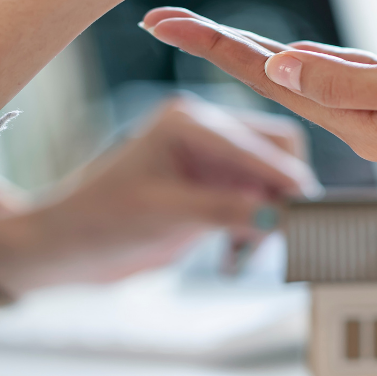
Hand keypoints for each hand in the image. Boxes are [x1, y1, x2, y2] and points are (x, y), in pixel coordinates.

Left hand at [0, 95, 318, 292]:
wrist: (66, 245)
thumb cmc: (99, 221)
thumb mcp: (164, 215)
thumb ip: (224, 211)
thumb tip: (278, 217)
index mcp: (188, 121)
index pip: (258, 144)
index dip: (285, 180)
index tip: (310, 213)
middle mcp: (205, 129)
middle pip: (276, 150)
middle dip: (282, 195)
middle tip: (281, 238)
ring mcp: (210, 156)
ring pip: (271, 177)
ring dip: (271, 215)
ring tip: (246, 253)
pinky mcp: (212, 184)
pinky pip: (256, 198)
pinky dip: (256, 226)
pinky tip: (235, 254)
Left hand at [138, 8, 376, 208]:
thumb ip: (355, 83)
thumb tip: (282, 70)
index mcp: (367, 127)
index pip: (272, 82)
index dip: (215, 49)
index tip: (162, 22)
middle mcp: (371, 127)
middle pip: (278, 80)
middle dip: (221, 49)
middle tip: (166, 16)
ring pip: (309, 79)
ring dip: (259, 54)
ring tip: (211, 30)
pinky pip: (348, 76)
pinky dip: (313, 57)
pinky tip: (295, 48)